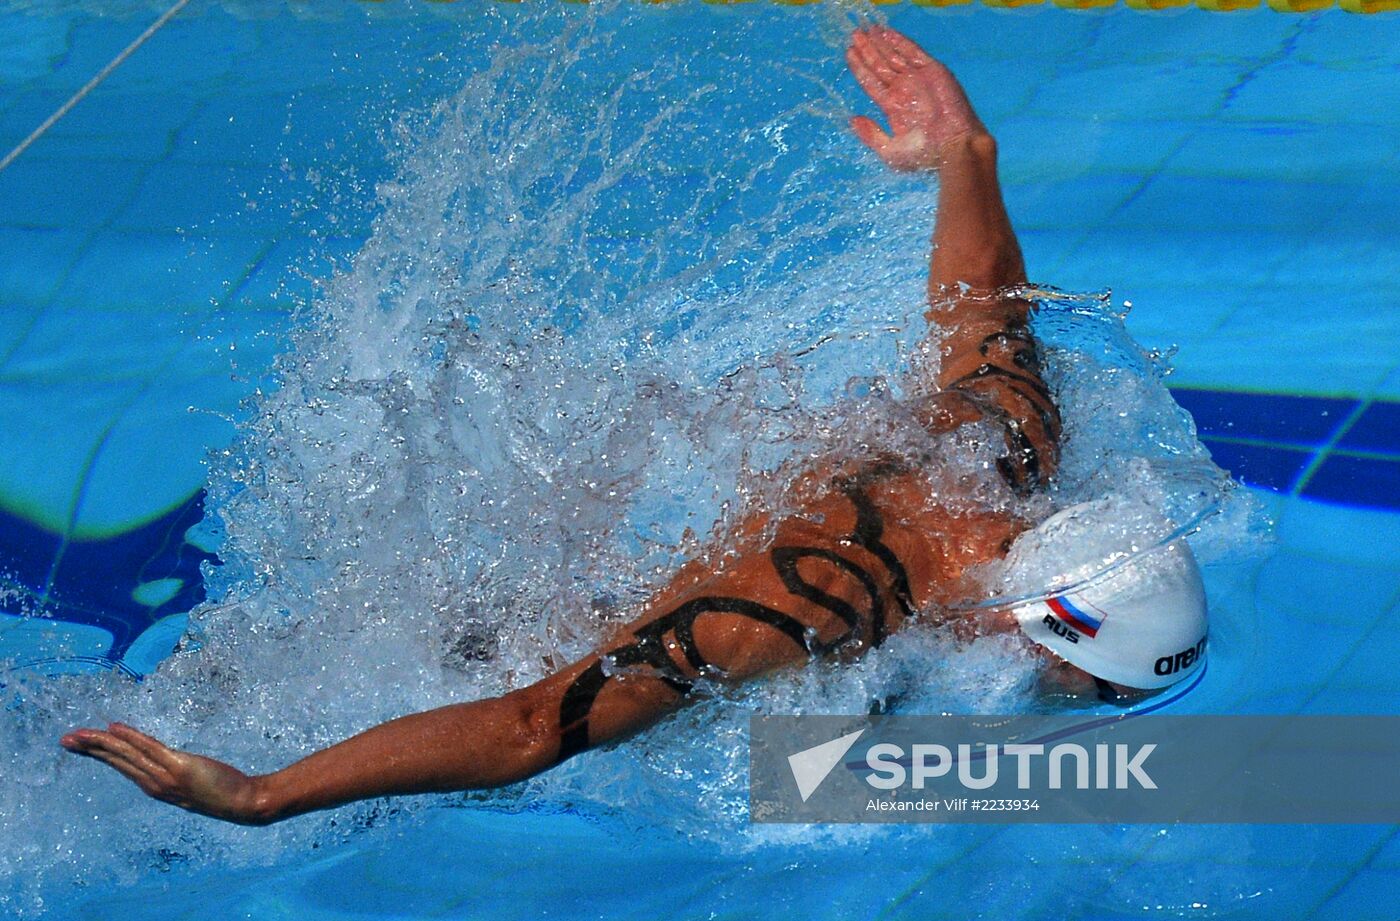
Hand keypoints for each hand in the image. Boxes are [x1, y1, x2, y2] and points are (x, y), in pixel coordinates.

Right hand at [60, 722, 272, 825]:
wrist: (243, 803)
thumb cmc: (220, 790)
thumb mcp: (190, 779)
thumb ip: (172, 770)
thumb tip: (159, 758)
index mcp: (154, 785)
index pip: (120, 766)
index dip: (97, 754)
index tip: (77, 743)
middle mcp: (154, 783)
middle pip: (116, 761)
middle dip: (90, 749)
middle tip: (64, 739)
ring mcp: (165, 777)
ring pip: (126, 755)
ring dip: (101, 743)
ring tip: (79, 734)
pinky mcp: (179, 767)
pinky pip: (150, 749)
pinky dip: (131, 738)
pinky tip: (114, 728)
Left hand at [845, 26, 986, 171]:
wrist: (954, 148)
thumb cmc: (924, 155)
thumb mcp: (890, 151)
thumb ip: (870, 135)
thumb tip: (853, 119)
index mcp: (894, 107)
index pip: (872, 82)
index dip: (860, 67)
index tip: (848, 53)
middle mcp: (905, 91)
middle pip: (880, 66)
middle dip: (867, 50)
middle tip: (855, 35)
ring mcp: (918, 80)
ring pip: (893, 56)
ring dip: (880, 43)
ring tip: (865, 30)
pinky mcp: (933, 71)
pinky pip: (913, 52)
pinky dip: (899, 42)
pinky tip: (885, 33)